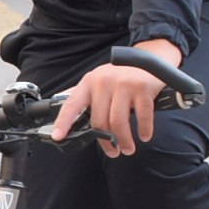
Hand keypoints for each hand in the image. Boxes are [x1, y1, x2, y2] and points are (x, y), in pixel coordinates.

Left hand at [48, 39, 181, 157]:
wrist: (151, 57)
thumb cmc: (122, 75)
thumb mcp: (101, 81)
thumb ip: (87, 97)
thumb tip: (69, 117)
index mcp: (89, 82)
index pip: (72, 104)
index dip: (64, 122)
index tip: (58, 136)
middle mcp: (103, 82)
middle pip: (99, 120)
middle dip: (106, 142)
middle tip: (114, 152)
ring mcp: (123, 84)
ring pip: (118, 122)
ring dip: (124, 140)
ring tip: (128, 149)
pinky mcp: (142, 87)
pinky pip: (141, 116)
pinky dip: (143, 130)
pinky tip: (144, 136)